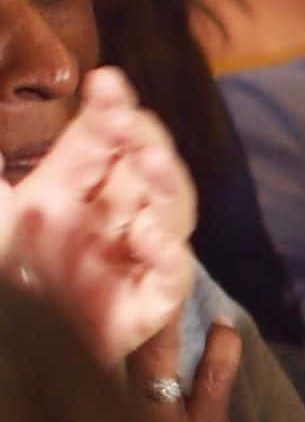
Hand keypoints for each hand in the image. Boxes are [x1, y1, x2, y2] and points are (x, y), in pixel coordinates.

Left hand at [4, 66, 196, 365]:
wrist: (13, 339)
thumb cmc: (5, 279)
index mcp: (72, 188)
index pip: (104, 140)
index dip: (112, 110)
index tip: (106, 82)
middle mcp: (110, 215)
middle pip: (146, 167)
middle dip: (144, 140)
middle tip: (129, 120)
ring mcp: (133, 256)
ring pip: (171, 211)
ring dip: (165, 185)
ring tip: (149, 163)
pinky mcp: (149, 301)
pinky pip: (171, 275)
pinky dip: (167, 255)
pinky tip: (148, 235)